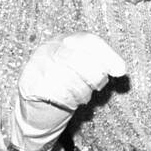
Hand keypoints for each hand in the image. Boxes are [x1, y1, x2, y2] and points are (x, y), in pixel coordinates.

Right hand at [11, 32, 126, 150]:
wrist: (36, 109)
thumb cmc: (68, 87)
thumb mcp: (84, 70)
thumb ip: (102, 64)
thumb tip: (122, 70)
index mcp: (64, 40)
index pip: (89, 40)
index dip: (108, 55)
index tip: (121, 71)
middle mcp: (48, 49)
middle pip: (79, 58)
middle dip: (96, 75)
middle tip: (99, 86)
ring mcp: (36, 66)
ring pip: (68, 77)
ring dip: (83, 91)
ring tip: (84, 96)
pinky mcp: (28, 84)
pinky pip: (56, 93)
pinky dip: (69, 101)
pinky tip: (70, 103)